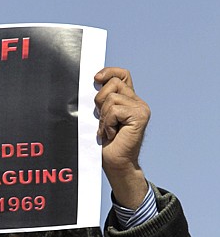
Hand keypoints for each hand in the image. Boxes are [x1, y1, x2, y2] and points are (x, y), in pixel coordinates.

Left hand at [94, 67, 150, 208]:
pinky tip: (112, 134)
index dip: (109, 72)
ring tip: (108, 130)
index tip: (96, 79)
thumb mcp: (102, 117)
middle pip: (113, 83)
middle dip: (100, 101)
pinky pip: (114, 110)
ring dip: (104, 117)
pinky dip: (108, 123)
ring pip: (112, 98)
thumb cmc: (107, 144)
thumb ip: (103, 100)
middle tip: (103, 121)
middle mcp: (138, 102)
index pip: (122, 75)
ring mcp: (141, 108)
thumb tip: (95, 81)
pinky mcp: (140, 116)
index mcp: (129, 100)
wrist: (116, 164)